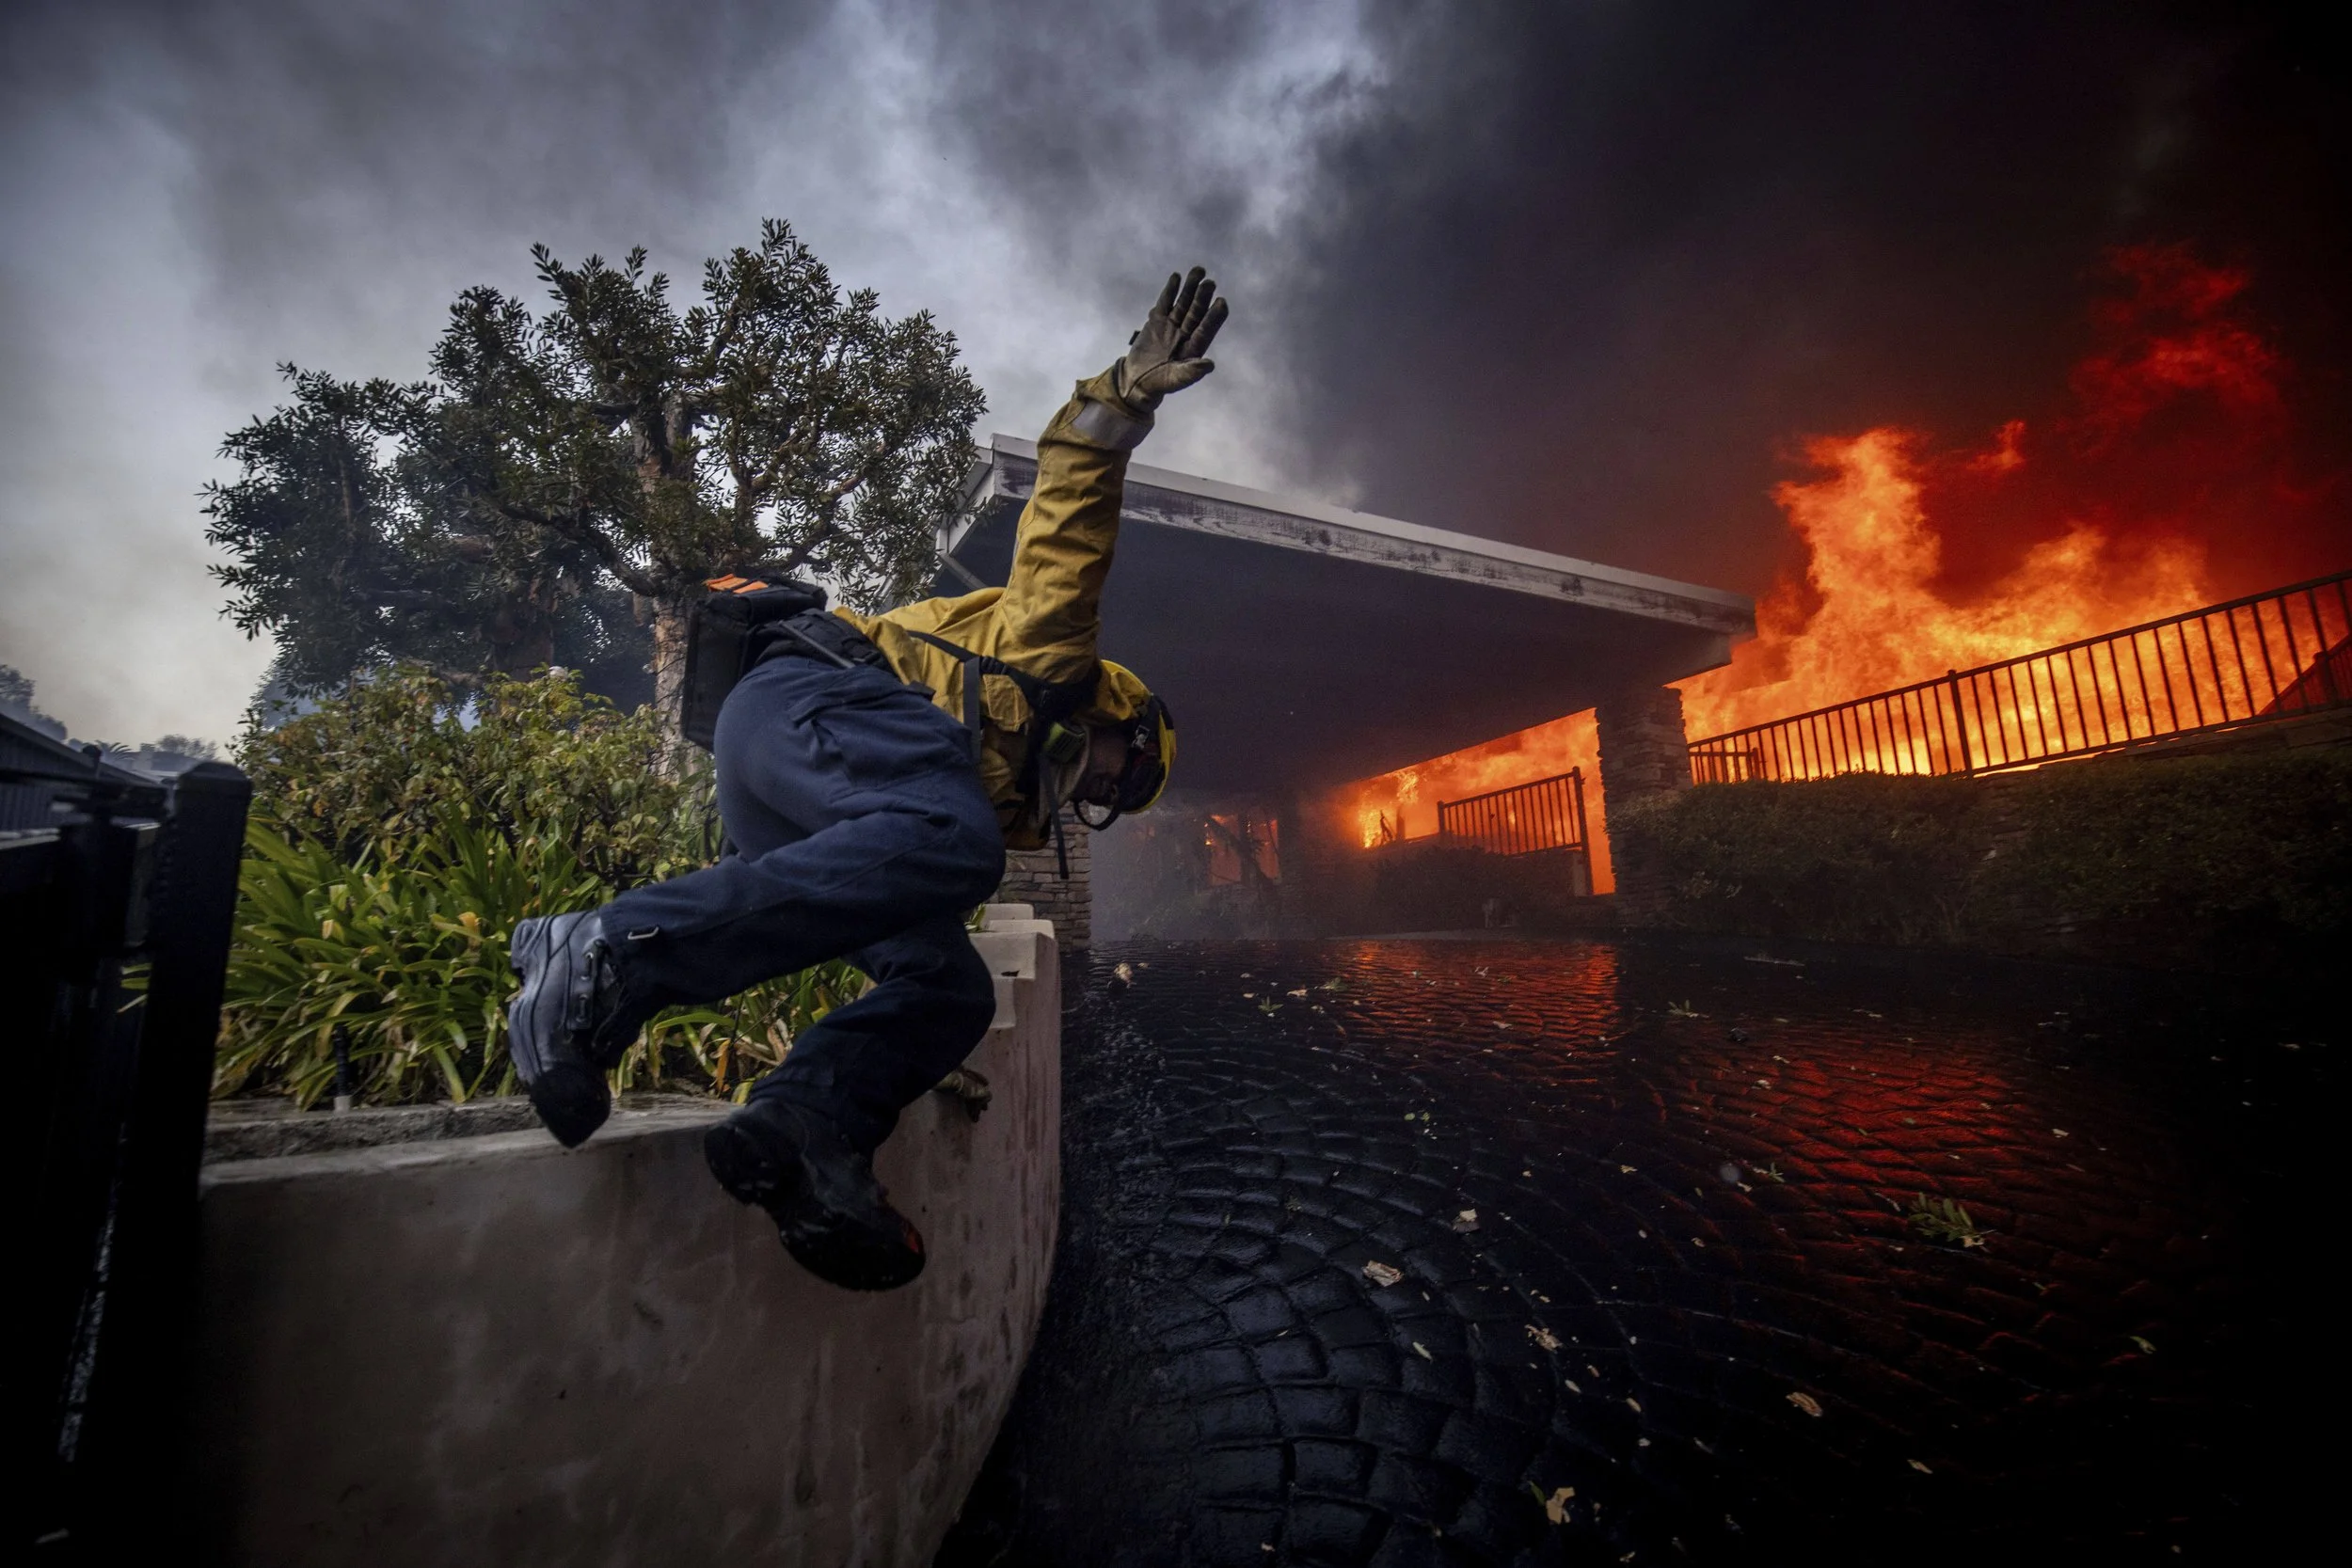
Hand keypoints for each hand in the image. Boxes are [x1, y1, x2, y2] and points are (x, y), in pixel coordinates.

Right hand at [1115, 267, 1228, 410]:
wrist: (1136, 380)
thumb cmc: (1159, 383)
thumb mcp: (1176, 379)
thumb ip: (1191, 372)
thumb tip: (1210, 364)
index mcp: (1194, 347)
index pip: (1207, 329)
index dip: (1214, 317)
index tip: (1221, 303)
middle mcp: (1186, 333)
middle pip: (1197, 312)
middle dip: (1203, 297)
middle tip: (1210, 283)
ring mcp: (1172, 325)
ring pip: (1183, 303)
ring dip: (1190, 288)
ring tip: (1198, 271)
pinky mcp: (1157, 320)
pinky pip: (1165, 303)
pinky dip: (1171, 291)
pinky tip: (1177, 277)